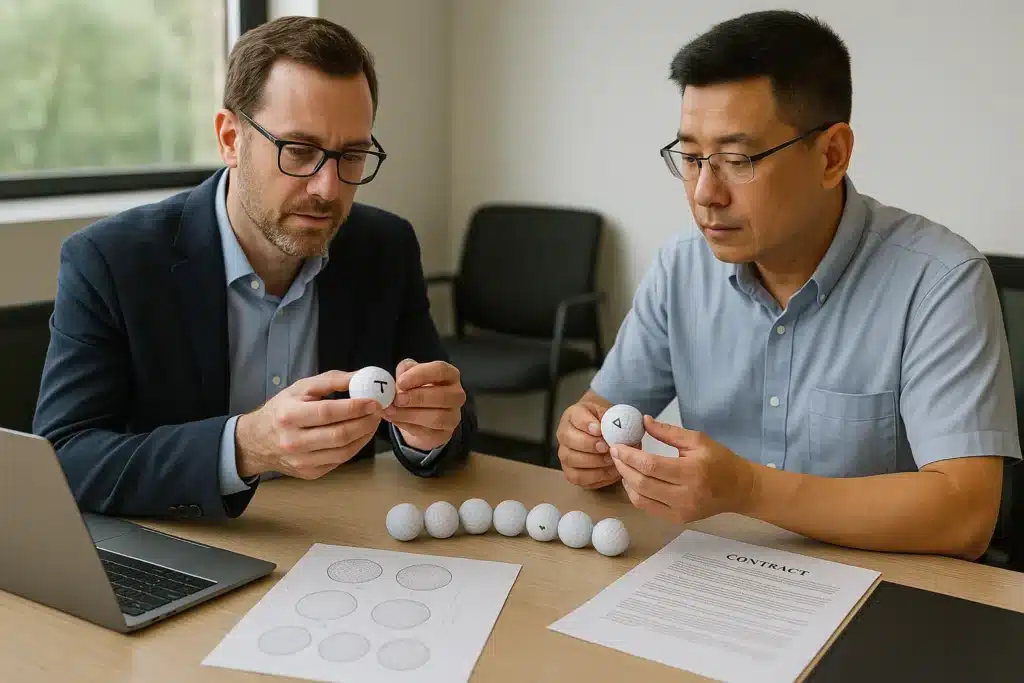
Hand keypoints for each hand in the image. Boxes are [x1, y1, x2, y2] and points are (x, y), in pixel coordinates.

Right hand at [235, 370, 383, 479]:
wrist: (257, 441)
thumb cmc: (282, 410)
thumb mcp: (300, 388)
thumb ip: (332, 380)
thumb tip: (362, 376)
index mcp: (289, 415)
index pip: (327, 412)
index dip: (354, 407)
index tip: (373, 401)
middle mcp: (293, 441)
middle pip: (338, 434)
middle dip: (365, 422)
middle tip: (378, 411)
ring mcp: (301, 460)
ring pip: (343, 451)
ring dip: (365, 436)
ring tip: (373, 422)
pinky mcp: (310, 473)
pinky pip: (340, 460)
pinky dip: (356, 447)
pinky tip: (361, 434)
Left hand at [383, 359, 465, 450]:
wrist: (418, 418)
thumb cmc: (416, 390)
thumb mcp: (409, 376)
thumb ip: (404, 372)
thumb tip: (396, 379)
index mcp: (449, 375)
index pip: (441, 370)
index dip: (421, 375)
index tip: (401, 381)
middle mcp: (456, 395)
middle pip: (443, 396)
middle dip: (418, 398)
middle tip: (397, 399)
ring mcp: (453, 416)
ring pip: (437, 417)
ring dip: (410, 414)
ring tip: (390, 411)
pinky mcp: (443, 434)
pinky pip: (426, 432)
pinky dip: (407, 426)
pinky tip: (394, 419)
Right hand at [556, 400, 620, 488]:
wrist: (608, 437)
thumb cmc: (609, 424)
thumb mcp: (612, 414)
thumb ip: (614, 419)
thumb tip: (620, 429)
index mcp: (573, 415)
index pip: (576, 417)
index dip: (586, 424)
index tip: (599, 430)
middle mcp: (564, 433)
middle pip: (569, 439)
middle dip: (589, 444)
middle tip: (606, 447)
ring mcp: (565, 453)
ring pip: (570, 459)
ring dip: (593, 461)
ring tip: (611, 460)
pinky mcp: (570, 471)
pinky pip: (577, 477)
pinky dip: (594, 476)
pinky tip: (609, 471)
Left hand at [609, 416, 756, 522]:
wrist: (739, 489)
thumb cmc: (719, 460)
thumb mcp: (697, 440)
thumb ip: (668, 432)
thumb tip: (643, 421)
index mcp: (692, 472)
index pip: (651, 465)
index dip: (629, 456)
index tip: (617, 445)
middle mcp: (686, 495)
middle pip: (642, 483)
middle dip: (623, 467)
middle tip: (615, 454)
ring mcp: (681, 511)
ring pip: (641, 499)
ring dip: (626, 481)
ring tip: (623, 466)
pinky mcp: (678, 519)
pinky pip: (648, 508)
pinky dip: (635, 494)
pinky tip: (633, 481)